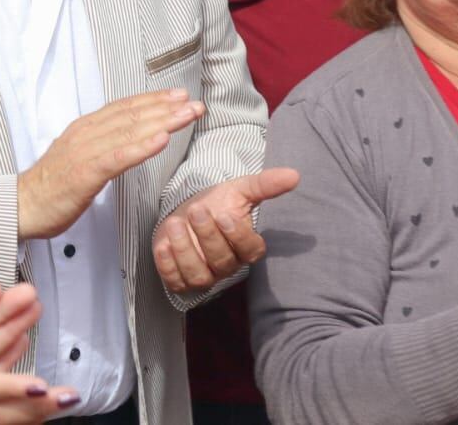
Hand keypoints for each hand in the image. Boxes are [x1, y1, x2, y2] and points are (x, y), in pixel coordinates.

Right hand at [17, 89, 203, 240]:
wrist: (22, 205)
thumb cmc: (50, 186)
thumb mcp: (76, 155)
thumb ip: (99, 143)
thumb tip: (123, 138)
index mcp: (85, 128)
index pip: (125, 108)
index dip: (153, 100)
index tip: (178, 96)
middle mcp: (87, 133)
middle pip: (132, 115)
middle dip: (166, 108)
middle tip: (193, 103)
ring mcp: (86, 152)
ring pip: (130, 131)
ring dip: (162, 121)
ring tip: (186, 115)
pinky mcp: (85, 173)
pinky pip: (118, 157)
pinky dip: (141, 147)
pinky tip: (161, 141)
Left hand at [151, 168, 298, 292]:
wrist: (186, 211)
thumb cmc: (217, 203)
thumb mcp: (239, 190)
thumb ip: (265, 184)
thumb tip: (294, 175)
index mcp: (245, 246)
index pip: (250, 250)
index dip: (238, 236)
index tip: (225, 215)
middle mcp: (227, 265)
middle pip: (222, 261)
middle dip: (207, 236)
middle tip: (196, 210)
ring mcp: (204, 275)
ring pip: (199, 276)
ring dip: (185, 250)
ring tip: (174, 223)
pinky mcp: (180, 280)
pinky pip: (176, 281)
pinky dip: (168, 266)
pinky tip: (162, 245)